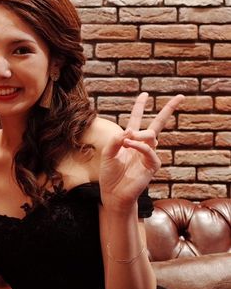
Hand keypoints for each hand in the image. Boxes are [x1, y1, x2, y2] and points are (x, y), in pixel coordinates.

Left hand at [99, 92, 183, 210]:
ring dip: (138, 135)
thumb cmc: (109, 174)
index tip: (145, 94)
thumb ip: (115, 140)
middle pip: (157, 124)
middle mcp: (141, 146)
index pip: (137, 119)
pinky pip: (149, 150)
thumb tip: (129, 130)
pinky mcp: (152, 165)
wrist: (112, 194)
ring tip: (127, 141)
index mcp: (129, 140)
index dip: (140, 106)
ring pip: (151, 135)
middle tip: (180, 96)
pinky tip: (129, 145)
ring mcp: (148, 155)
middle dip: (168, 110)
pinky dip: (139, 145)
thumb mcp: (107, 153)